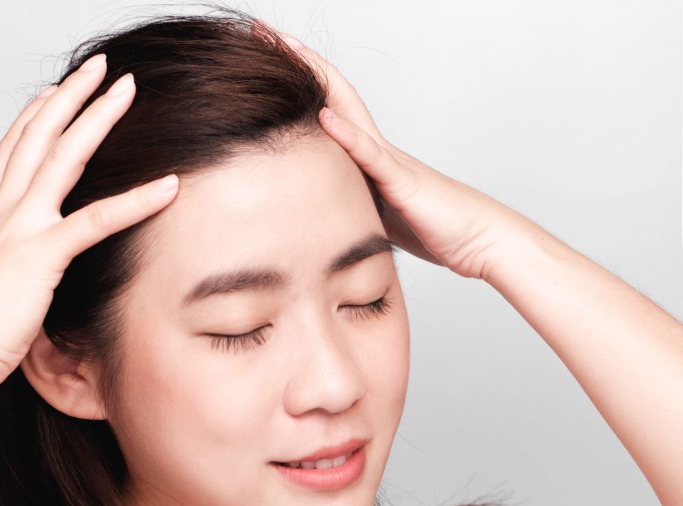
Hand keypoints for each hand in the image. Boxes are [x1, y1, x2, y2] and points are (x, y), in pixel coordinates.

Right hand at [0, 53, 178, 391]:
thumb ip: (11, 263)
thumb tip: (25, 268)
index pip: (12, 151)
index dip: (33, 116)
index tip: (53, 92)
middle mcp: (2, 212)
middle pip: (38, 136)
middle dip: (70, 96)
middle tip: (99, 67)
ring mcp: (20, 228)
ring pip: (62, 157)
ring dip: (97, 118)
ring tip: (126, 90)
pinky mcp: (41, 255)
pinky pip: (96, 220)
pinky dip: (135, 200)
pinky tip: (168, 185)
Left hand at [264, 23, 531, 279]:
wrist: (480, 239)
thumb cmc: (432, 228)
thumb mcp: (375, 214)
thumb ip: (350, 202)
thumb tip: (315, 212)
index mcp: (365, 156)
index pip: (323, 107)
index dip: (295, 80)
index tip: (263, 54)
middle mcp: (375, 147)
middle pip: (330, 92)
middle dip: (296, 61)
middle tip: (261, 30)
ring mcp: (389, 160)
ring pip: (347, 110)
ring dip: (315, 79)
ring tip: (285, 48)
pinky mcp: (402, 182)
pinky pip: (372, 155)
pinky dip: (347, 135)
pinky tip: (323, 116)